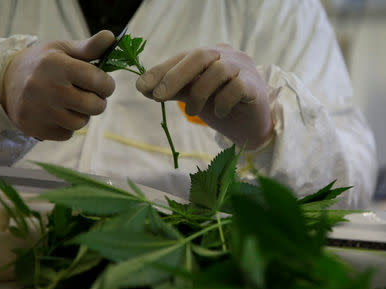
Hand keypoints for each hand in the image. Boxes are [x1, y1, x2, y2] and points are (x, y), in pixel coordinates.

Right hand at [0, 30, 115, 139]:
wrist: (5, 82)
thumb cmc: (42, 63)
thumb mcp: (62, 49)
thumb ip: (89, 47)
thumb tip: (111, 36)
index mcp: (57, 65)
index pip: (98, 80)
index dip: (107, 84)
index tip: (103, 83)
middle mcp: (47, 88)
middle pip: (94, 106)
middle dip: (99, 102)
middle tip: (91, 95)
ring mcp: (40, 111)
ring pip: (81, 123)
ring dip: (82, 115)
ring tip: (72, 103)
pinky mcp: (35, 128)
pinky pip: (66, 134)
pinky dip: (67, 126)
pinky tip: (57, 113)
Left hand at [136, 44, 272, 149]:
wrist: (250, 127)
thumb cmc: (221, 107)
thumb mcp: (193, 97)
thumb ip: (174, 90)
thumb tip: (144, 87)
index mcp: (210, 54)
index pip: (182, 57)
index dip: (161, 70)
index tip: (142, 86)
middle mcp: (227, 55)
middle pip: (199, 56)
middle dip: (175, 76)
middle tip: (159, 96)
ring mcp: (243, 68)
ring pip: (217, 71)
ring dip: (199, 94)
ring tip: (192, 112)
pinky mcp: (255, 86)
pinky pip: (236, 88)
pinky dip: (222, 102)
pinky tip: (218, 114)